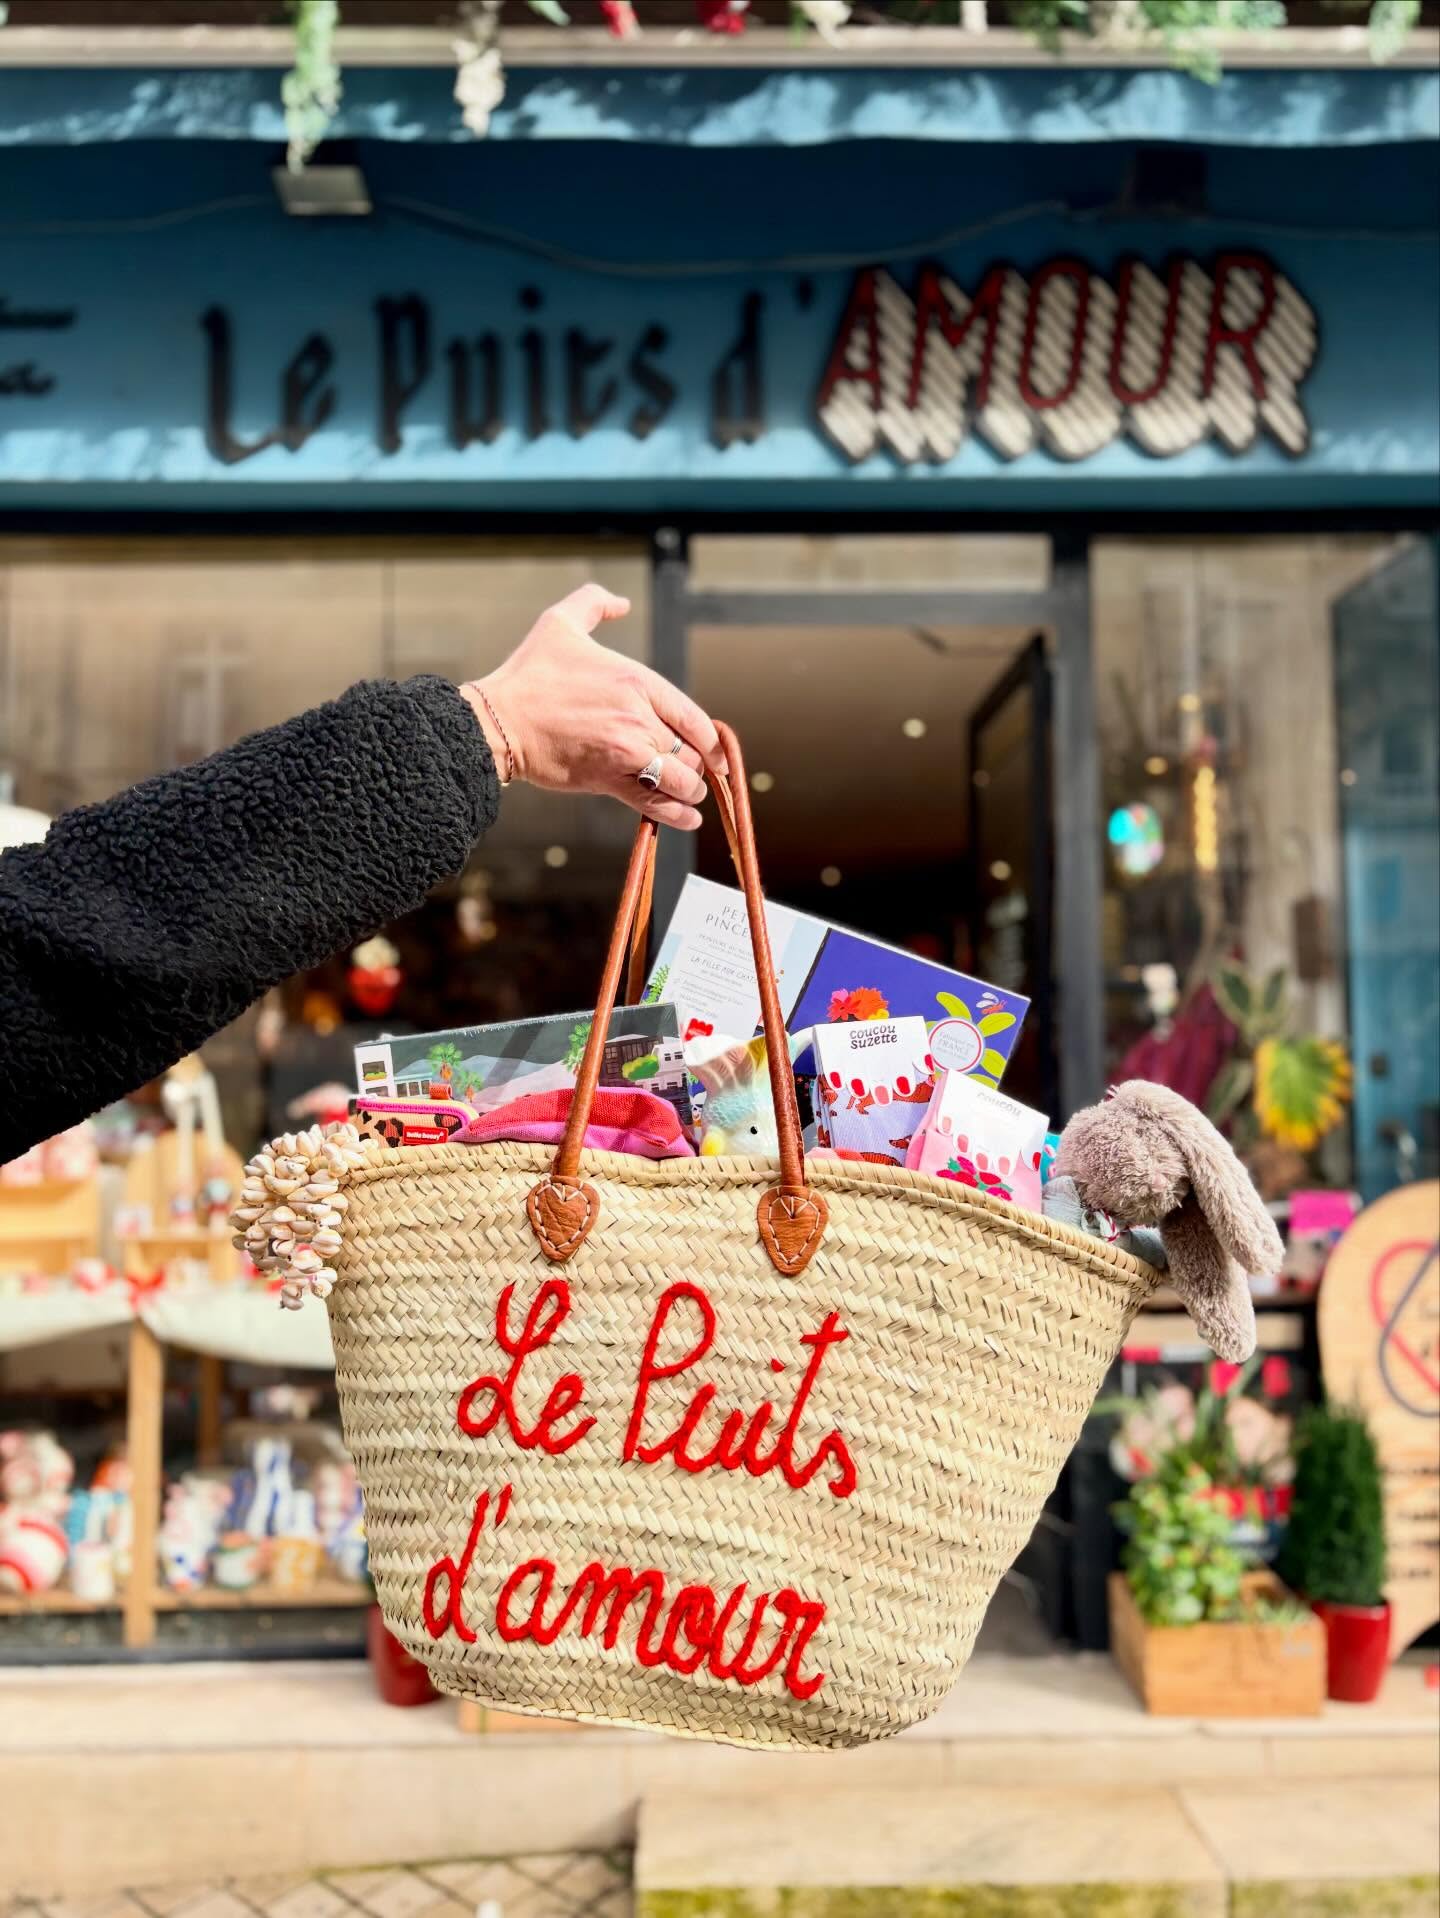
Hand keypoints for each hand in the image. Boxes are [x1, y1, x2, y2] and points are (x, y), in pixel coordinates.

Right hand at [462, 584, 723, 830]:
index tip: (715, 752)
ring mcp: (626, 752)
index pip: (694, 717)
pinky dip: (677, 814)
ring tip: (686, 793)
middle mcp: (638, 717)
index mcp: (636, 681)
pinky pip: (655, 802)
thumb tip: (621, 603)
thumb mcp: (560, 623)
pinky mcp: (609, 781)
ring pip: (680, 779)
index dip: (710, 740)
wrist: (498, 721)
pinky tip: (687, 817)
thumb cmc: (528, 674)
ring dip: (688, 789)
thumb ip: (594, 604)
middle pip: (690, 751)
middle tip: (688, 770)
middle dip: (693, 764)